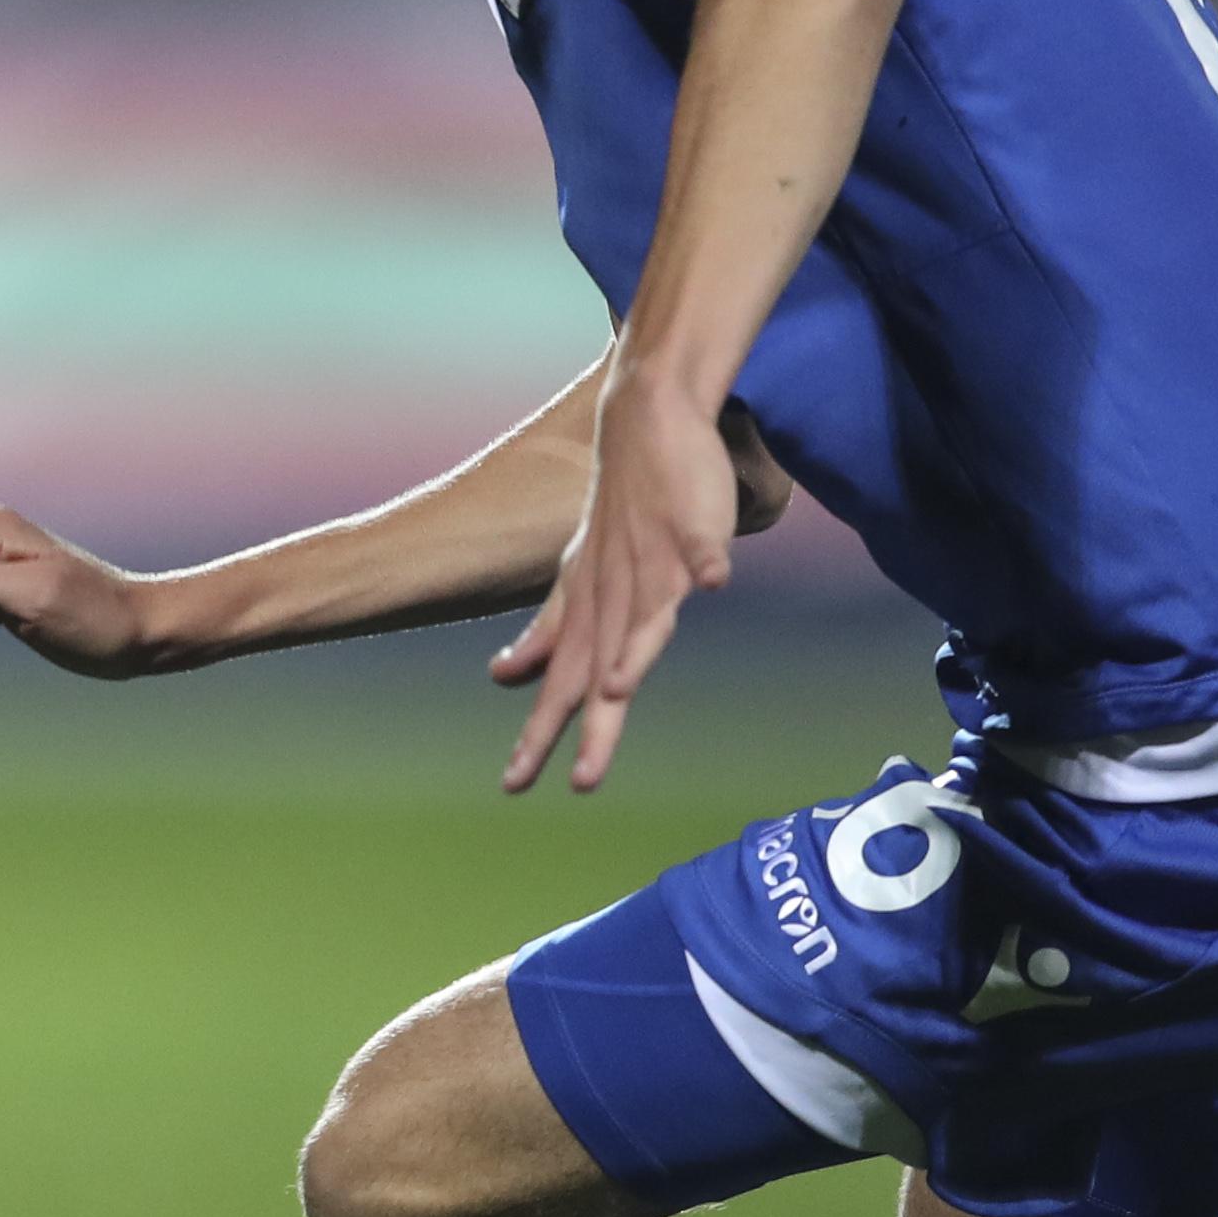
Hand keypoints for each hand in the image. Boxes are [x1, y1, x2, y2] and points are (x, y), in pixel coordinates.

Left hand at [492, 374, 737, 793]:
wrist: (644, 429)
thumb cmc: (616, 516)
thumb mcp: (575, 580)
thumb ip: (548, 633)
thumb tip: (503, 678)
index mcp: (587, 611)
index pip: (560, 684)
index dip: (539, 734)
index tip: (514, 786)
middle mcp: (613, 595)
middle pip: (598, 668)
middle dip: (586, 722)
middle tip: (576, 780)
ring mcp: (653, 561)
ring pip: (644, 616)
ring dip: (635, 652)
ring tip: (620, 692)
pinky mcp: (692, 526)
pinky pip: (699, 546)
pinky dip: (703, 560)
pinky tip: (714, 579)